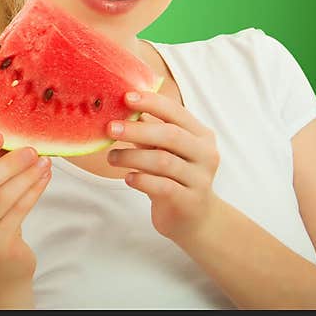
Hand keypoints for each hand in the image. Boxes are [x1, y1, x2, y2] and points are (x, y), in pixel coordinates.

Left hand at [106, 91, 221, 243]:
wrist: (195, 218)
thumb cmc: (174, 176)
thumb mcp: (165, 149)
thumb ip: (150, 129)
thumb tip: (119, 105)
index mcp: (201, 135)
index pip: (176, 112)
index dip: (151, 102)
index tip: (126, 97)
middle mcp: (205, 154)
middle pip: (170, 135)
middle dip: (137, 130)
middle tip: (110, 128)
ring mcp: (199, 179)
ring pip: (163, 161)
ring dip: (131, 157)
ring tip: (111, 157)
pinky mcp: (189, 202)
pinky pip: (162, 187)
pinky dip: (141, 180)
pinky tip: (127, 178)